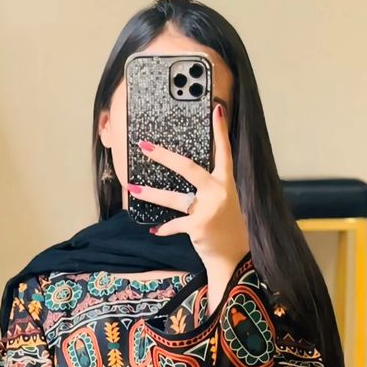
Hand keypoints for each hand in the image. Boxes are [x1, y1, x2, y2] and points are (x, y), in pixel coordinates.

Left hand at [127, 101, 249, 269]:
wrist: (233, 257)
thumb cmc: (225, 227)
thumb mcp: (222, 202)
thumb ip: (207, 188)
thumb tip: (182, 176)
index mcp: (225, 183)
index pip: (225, 152)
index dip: (221, 131)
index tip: (217, 110)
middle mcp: (218, 192)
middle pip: (188, 168)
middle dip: (163, 156)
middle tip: (145, 146)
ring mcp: (208, 209)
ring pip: (173, 198)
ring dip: (150, 194)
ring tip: (132, 188)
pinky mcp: (199, 226)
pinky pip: (174, 225)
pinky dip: (164, 229)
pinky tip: (155, 230)